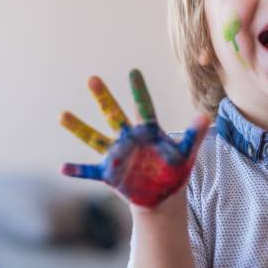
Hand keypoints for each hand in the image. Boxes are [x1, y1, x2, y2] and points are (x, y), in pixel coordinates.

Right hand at [58, 69, 209, 207]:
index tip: (134, 72)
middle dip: (104, 98)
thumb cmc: (174, 170)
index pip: (144, 107)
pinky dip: (78, 170)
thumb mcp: (186, 154)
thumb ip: (193, 136)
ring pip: (95, 138)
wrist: (162, 195)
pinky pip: (90, 171)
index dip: (139, 91)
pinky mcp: (110, 173)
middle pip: (114, 114)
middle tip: (92, 78)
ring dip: (79, 128)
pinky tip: (62, 168)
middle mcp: (129, 138)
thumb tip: (206, 116)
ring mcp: (117, 154)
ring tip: (63, 114)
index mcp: (148, 132)